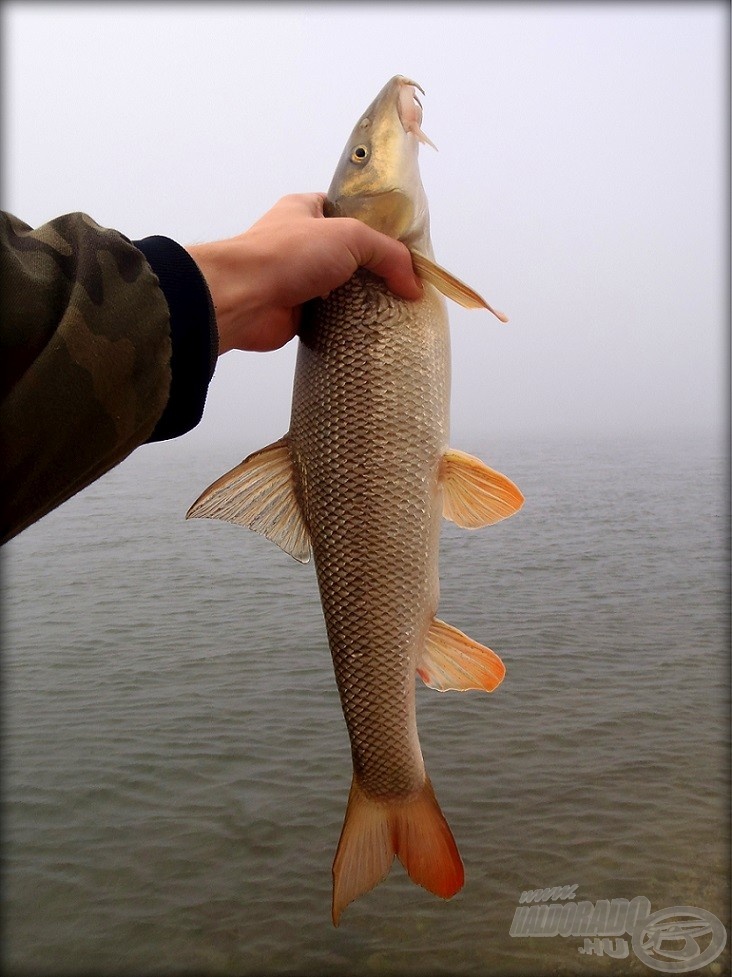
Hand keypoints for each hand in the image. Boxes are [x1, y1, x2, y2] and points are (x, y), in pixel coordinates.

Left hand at [185, 193, 422, 354]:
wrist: (243, 298)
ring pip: (341, 289)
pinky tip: (373, 329)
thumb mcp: (349, 237)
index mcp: (306, 210)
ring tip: (397, 309)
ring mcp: (298, 279)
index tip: (405, 247)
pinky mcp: (297, 313)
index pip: (349, 212)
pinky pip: (331, 318)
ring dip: (363, 300)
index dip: (378, 227)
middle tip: (406, 284)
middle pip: (350, 255)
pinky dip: (349, 324)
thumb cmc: (287, 254)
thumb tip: (414, 285)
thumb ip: (387, 255)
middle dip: (375, 270)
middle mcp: (301, 243)